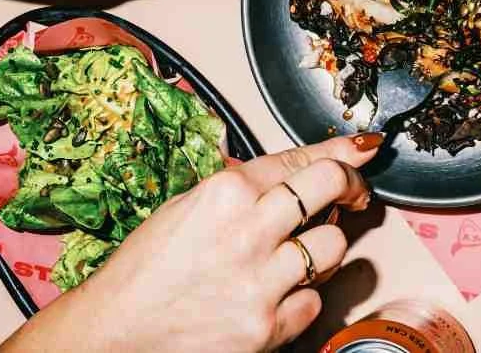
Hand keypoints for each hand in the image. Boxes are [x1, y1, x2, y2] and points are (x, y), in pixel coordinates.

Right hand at [0, 133, 383, 352]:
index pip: (303, 160)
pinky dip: (303, 297)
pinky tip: (278, 293)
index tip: (363, 150)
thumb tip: (295, 171)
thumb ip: (245, 187)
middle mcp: (248, 230)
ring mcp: (260, 281)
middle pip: (331, 187)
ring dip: (325, 246)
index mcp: (227, 191)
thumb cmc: (148, 266)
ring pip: (333, 246)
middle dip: (351, 185)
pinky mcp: (266, 327)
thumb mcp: (191, 204)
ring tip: (300, 252)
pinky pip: (314, 301)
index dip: (343, 152)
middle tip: (352, 193)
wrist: (117, 329)